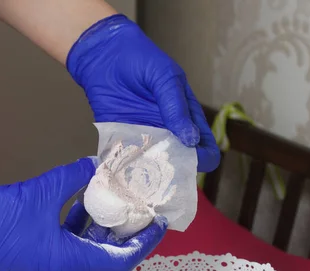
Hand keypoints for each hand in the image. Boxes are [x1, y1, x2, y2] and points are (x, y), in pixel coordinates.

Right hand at [0, 158, 166, 270]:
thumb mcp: (41, 192)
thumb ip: (73, 177)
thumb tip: (95, 165)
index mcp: (70, 262)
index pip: (120, 259)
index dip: (143, 242)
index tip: (158, 224)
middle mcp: (64, 270)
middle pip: (108, 256)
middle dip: (126, 233)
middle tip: (141, 210)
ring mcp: (50, 266)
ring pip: (89, 250)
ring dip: (103, 228)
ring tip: (118, 202)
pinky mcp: (38, 258)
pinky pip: (71, 245)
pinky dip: (81, 227)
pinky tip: (84, 204)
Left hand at [67, 14, 219, 172]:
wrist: (104, 56)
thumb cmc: (140, 59)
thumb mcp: (165, 77)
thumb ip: (176, 106)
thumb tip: (191, 139)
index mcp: (188, 118)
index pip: (205, 147)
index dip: (203, 158)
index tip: (192, 161)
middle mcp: (169, 134)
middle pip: (181, 164)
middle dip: (176, 172)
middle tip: (165, 171)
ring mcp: (147, 141)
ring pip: (156, 168)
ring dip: (152, 175)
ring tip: (146, 176)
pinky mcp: (124, 143)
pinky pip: (130, 163)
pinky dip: (129, 170)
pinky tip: (126, 170)